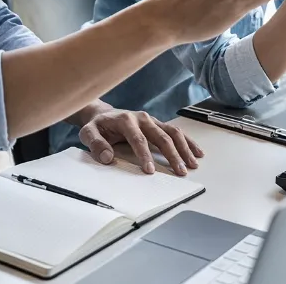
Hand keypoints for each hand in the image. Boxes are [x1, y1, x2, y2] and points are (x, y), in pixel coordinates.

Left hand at [79, 108, 202, 176]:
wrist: (103, 114)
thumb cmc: (97, 126)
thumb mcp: (88, 133)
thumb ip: (96, 144)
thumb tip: (107, 157)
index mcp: (126, 120)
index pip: (138, 139)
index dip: (145, 155)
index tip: (150, 171)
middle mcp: (142, 118)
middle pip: (161, 136)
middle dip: (172, 154)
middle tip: (180, 171)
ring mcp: (152, 120)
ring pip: (173, 133)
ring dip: (184, 149)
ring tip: (192, 164)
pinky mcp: (158, 124)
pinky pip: (176, 132)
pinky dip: (188, 142)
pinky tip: (197, 153)